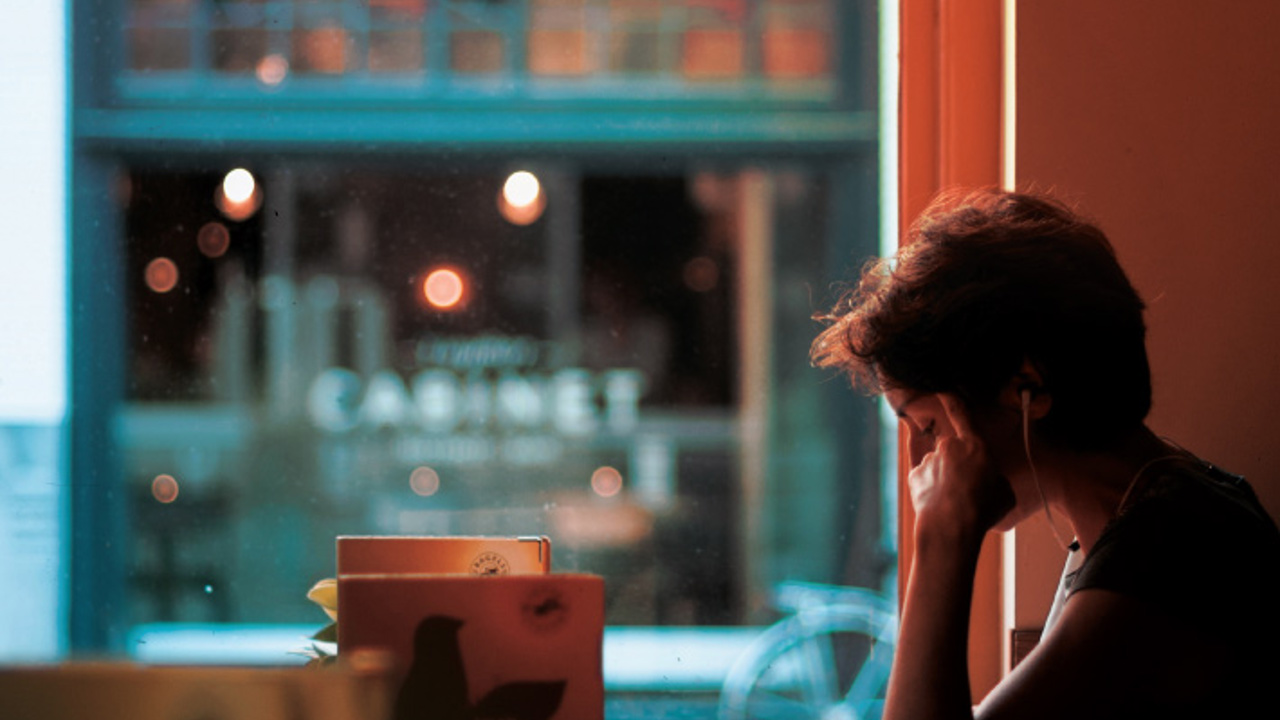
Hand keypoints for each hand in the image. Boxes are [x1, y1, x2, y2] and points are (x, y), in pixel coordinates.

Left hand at [908, 393, 1015, 544]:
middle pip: (952, 450)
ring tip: (955, 503)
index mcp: (975, 445)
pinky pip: (924, 478)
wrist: (951, 527)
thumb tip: (989, 480)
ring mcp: (928, 460)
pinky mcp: (914, 475)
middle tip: (966, 489)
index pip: (961, 413)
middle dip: (957, 464)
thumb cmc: (983, 509)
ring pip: (938, 465)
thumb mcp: (1005, 492)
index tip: (943, 389)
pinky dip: (930, 487)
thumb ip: (995, 477)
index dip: (952, 398)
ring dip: (944, 478)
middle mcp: (948, 447)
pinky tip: (939, 503)